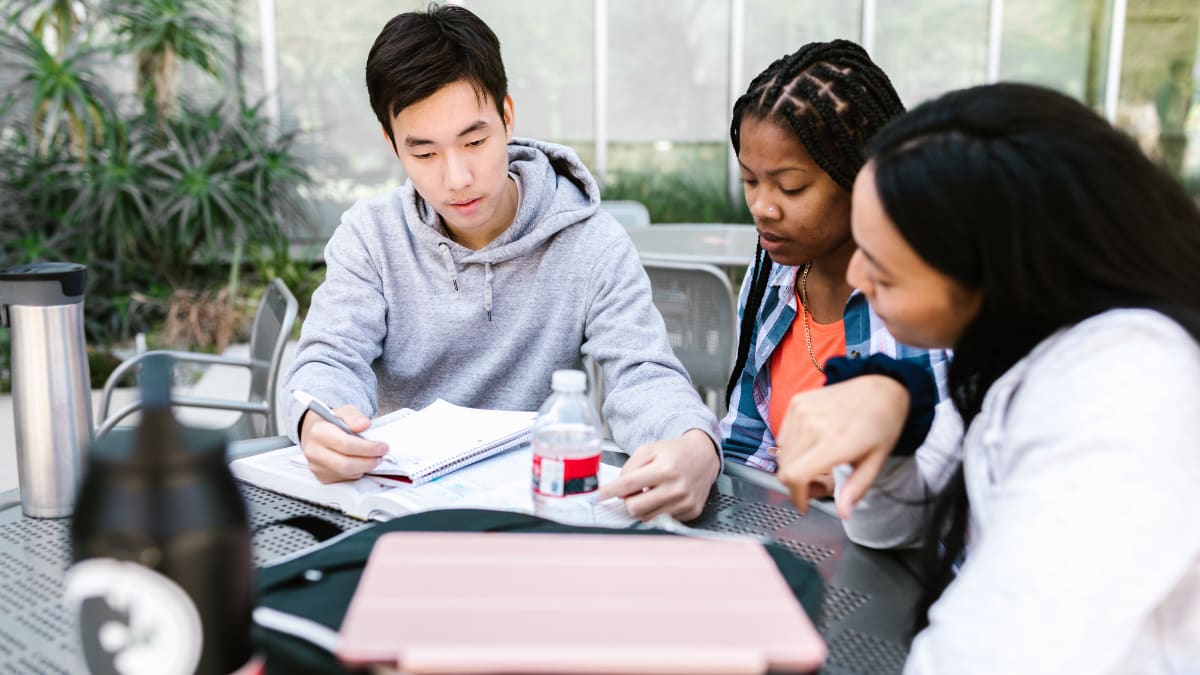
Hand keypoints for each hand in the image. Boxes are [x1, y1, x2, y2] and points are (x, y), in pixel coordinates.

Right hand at [299, 405, 388, 482]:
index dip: (368, 448)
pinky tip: (359, 462)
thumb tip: (364, 424)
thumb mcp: (343, 412)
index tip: (382, 447)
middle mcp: (314, 452)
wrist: (313, 433)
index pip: (346, 444)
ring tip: (372, 457)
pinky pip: (345, 479)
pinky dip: (357, 472)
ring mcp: (316, 467)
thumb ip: (354, 416)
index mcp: (319, 432)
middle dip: (369, 461)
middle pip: (347, 464)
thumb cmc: (330, 422)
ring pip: (348, 473)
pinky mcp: (322, 477)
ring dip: (365, 467)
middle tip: (380, 455)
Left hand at [596, 429, 719, 520]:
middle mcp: (677, 488)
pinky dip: (657, 510)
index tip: (599, 496)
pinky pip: (662, 519)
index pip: (629, 484)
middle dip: (627, 501)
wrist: (704, 456)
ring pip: (647, 517)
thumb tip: (618, 490)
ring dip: (642, 506)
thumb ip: (630, 468)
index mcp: (665, 469)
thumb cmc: (675, 452)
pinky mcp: (691, 512)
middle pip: (636, 507)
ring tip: (650, 492)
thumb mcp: (649, 449)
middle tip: (631, 492)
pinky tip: (663, 497)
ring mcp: (685, 503)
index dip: (610, 491)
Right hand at [774, 375, 908, 517]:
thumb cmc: (881, 424)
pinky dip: (792, 447)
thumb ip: (856, 489)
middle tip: (817, 483)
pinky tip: (811, 445)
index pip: (795, 476)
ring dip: (793, 465)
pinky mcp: (796, 402)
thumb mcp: (875, 462)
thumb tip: (843, 513)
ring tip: (815, 463)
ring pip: (781, 453)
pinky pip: (783, 435)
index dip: (796, 496)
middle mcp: (812, 425)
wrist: (880, 387)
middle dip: (797, 485)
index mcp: (834, 442)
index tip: (804, 504)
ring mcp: (801, 411)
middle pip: (784, 468)